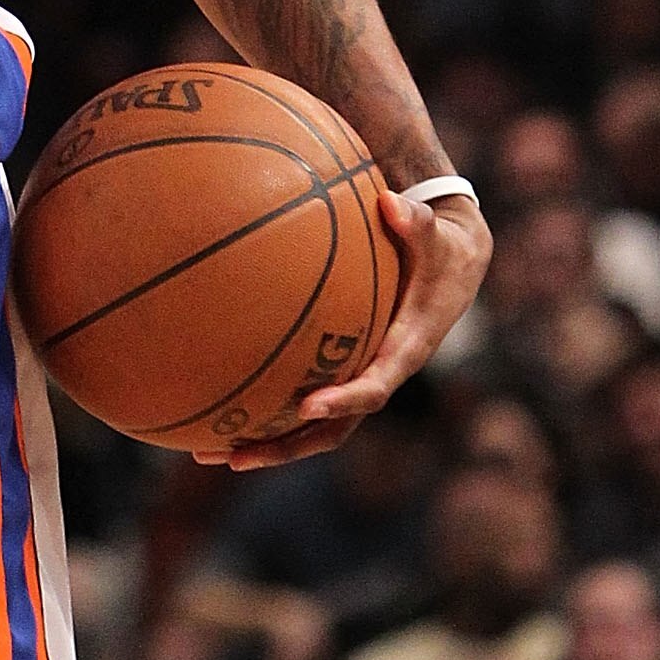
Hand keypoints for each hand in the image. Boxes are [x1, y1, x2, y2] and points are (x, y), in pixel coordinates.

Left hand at [219, 190, 490, 469]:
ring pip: (311, 427)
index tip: (306, 406)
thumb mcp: (436, 235)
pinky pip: (299, 401)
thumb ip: (415, 223)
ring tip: (206, 454)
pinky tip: (214, 408)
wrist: (453, 267)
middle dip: (285, 446)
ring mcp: (358, 377)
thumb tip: (390, 202)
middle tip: (234, 456)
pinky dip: (264, 411)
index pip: (375, 388)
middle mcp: (379, 375)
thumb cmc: (440, 248)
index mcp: (404, 351)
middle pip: (333, 428)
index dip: (343, 400)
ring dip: (264, 443)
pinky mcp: (342, 370)